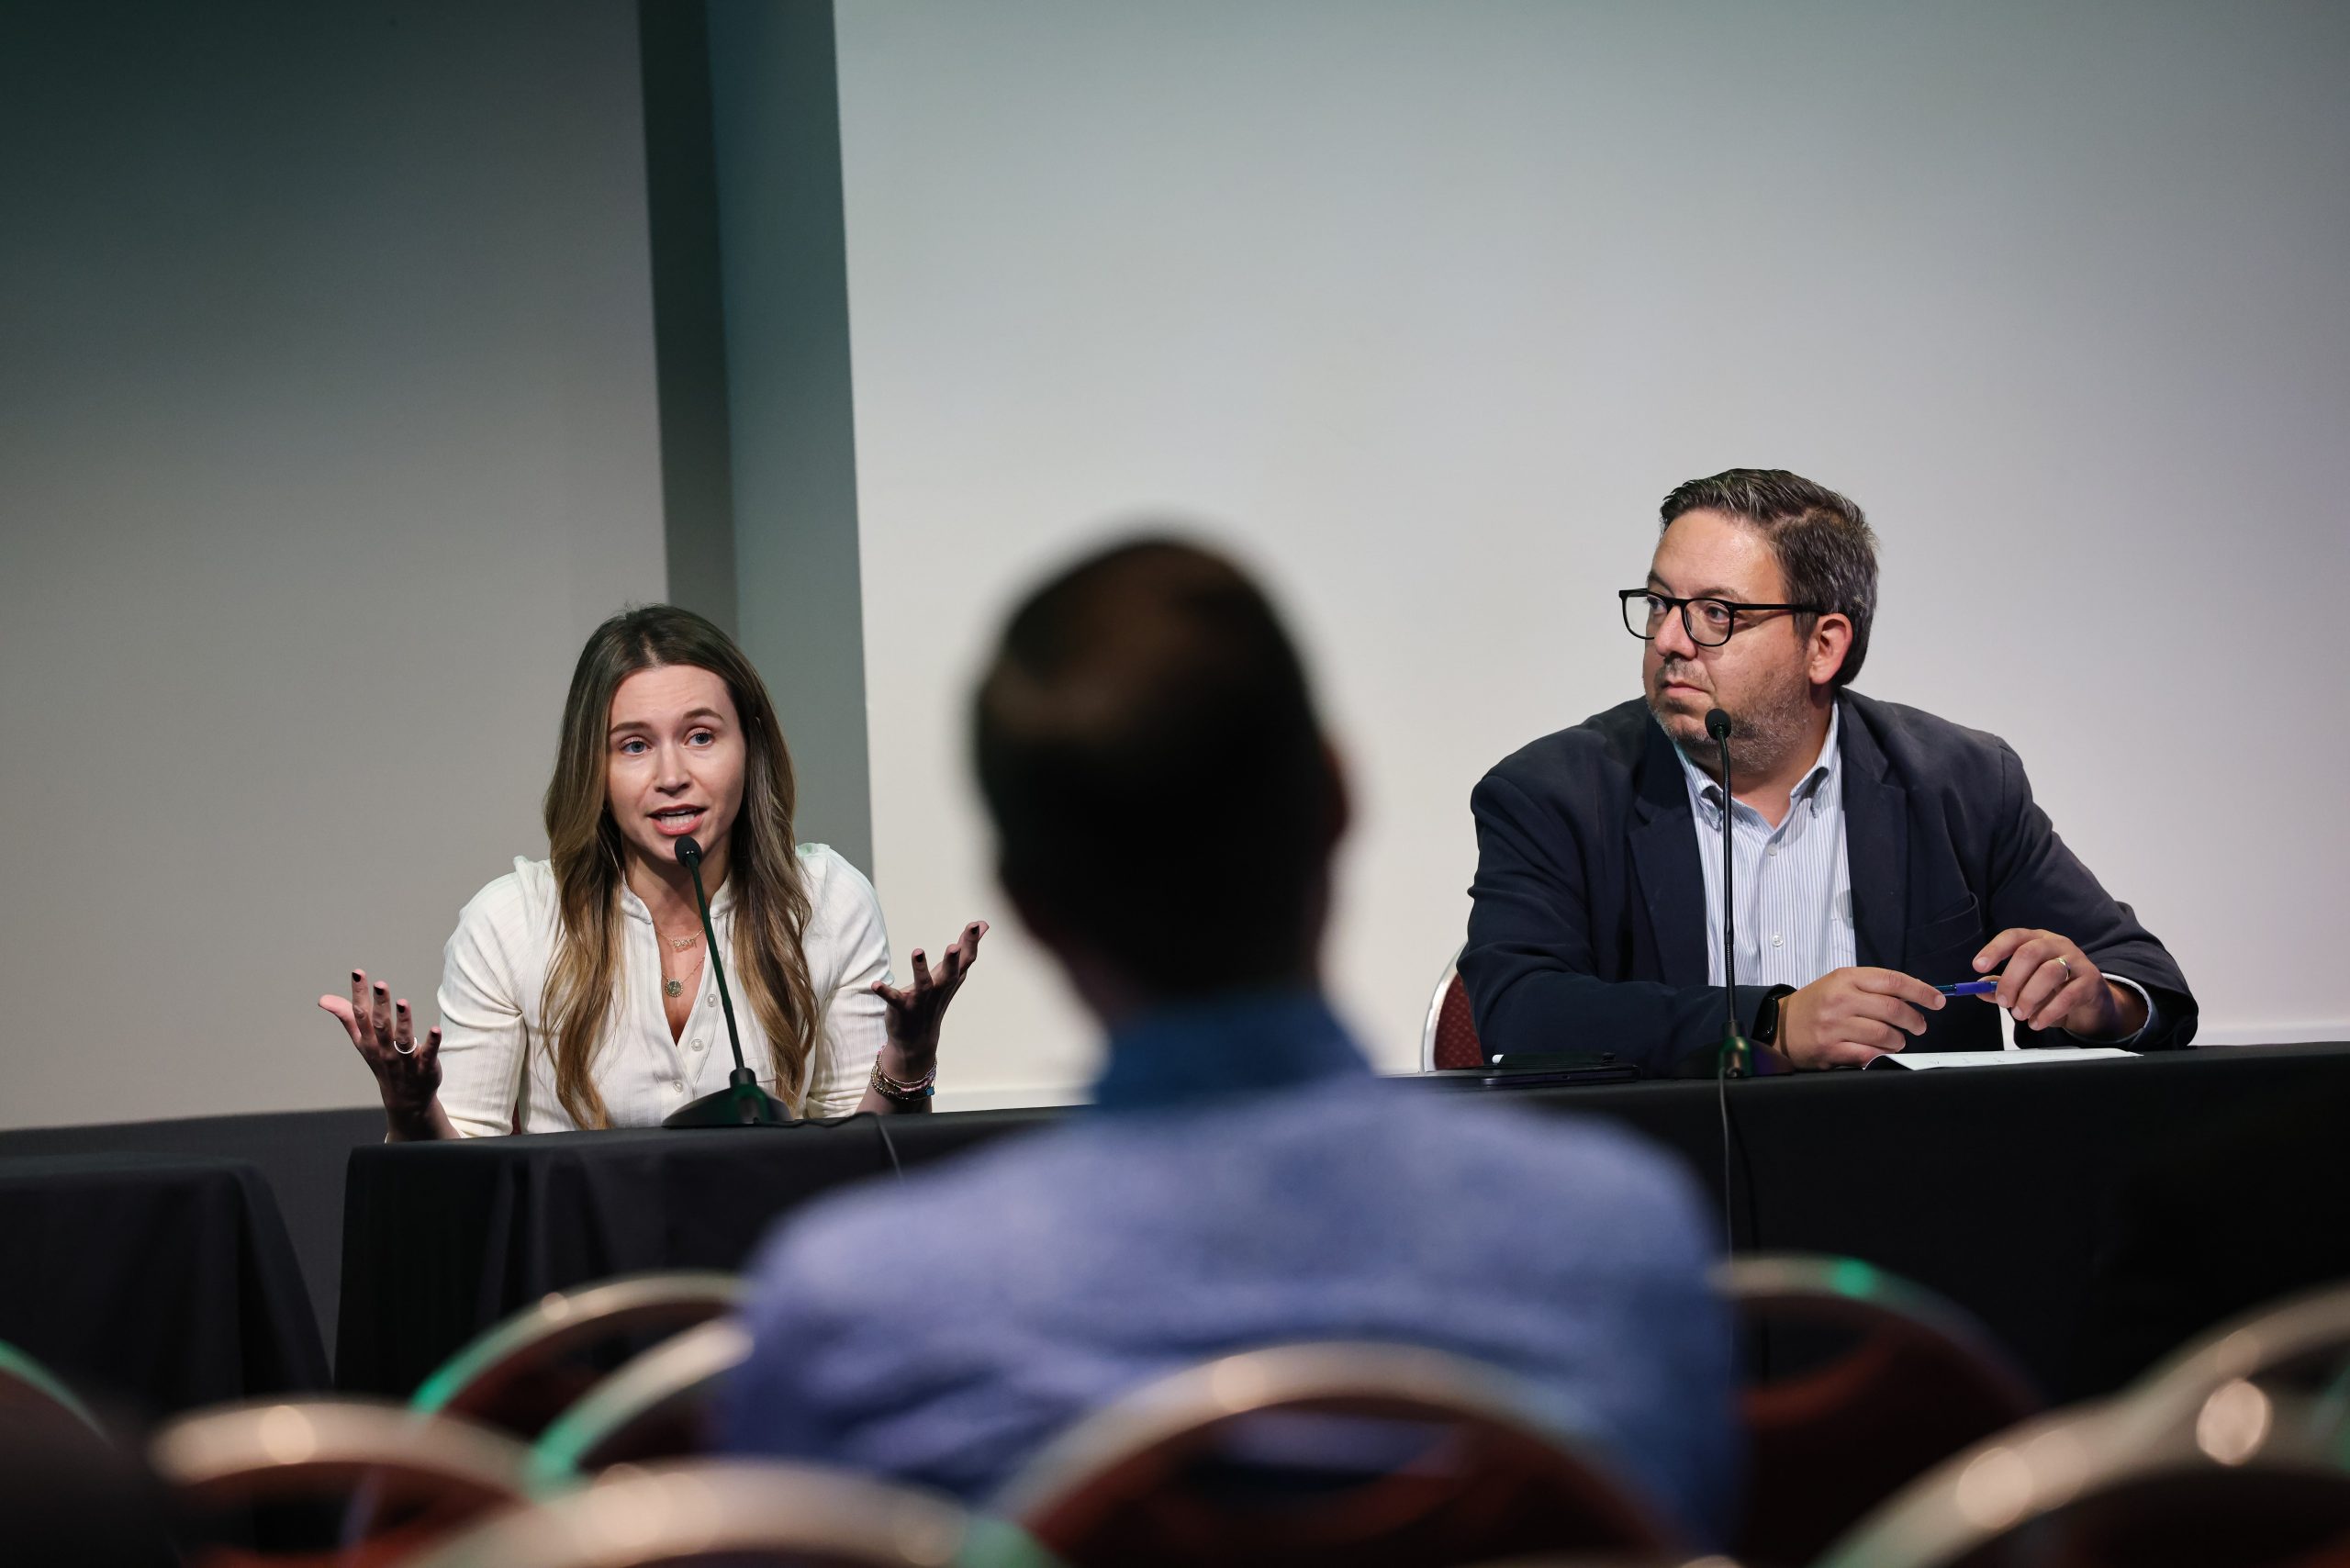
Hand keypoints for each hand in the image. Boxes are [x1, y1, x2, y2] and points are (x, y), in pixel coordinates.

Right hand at [319, 969, 441, 1118]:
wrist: (404, 1097)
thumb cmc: (381, 1061)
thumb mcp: (362, 1041)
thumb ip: (347, 1017)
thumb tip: (323, 999)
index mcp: (368, 1041)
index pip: (361, 1016)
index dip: (359, 994)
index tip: (358, 973)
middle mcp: (384, 1050)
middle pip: (381, 1026)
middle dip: (380, 1005)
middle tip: (380, 984)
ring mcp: (404, 1059)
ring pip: (403, 1039)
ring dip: (403, 1022)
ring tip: (402, 1003)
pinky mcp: (424, 1067)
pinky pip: (428, 1054)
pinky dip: (432, 1043)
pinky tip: (435, 1029)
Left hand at [871, 921, 987, 1064]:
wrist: (917, 1040)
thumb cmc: (935, 999)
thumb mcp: (952, 974)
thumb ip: (965, 949)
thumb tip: (984, 924)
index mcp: (951, 979)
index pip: (965, 960)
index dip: (971, 943)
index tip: (978, 924)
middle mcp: (939, 989)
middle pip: (950, 974)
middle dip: (952, 960)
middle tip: (955, 946)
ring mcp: (921, 1000)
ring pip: (923, 984)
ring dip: (920, 969)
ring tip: (917, 951)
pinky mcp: (902, 1009)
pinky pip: (894, 1000)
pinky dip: (885, 992)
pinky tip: (875, 984)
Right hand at [1772, 966, 1945, 1069]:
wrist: (1780, 1026)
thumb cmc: (1816, 1004)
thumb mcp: (1840, 984)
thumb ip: (1873, 988)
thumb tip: (1915, 996)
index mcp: (1845, 978)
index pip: (1893, 981)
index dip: (1921, 991)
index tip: (1938, 1001)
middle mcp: (1839, 999)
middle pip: (1893, 1009)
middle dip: (1915, 1020)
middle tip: (1919, 1025)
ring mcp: (1833, 1025)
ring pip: (1884, 1034)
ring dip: (1898, 1040)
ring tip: (1896, 1040)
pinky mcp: (1830, 1049)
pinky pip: (1869, 1054)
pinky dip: (1881, 1054)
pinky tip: (1879, 1050)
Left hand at [1972, 928, 2143, 1037]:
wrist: (2091, 1001)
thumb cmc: (2054, 988)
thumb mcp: (2025, 985)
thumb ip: (2003, 985)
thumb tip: (1978, 988)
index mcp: (2036, 940)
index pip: (2013, 936)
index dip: (1994, 949)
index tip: (1978, 966)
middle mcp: (2057, 945)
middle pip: (2029, 953)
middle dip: (2012, 980)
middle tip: (2003, 1002)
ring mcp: (2076, 961)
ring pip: (2049, 972)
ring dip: (2029, 996)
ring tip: (2020, 1015)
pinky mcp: (2090, 981)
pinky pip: (2068, 995)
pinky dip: (2048, 1012)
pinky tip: (2037, 1022)